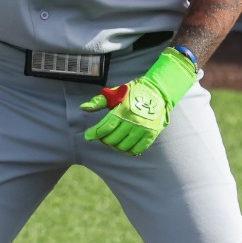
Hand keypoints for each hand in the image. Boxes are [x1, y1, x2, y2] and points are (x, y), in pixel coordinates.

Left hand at [81, 48, 198, 155]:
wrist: (158, 92)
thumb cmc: (133, 92)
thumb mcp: (116, 93)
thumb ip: (99, 101)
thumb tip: (83, 107)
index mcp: (123, 110)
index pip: (105, 127)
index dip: (94, 134)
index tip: (88, 136)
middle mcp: (133, 121)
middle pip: (112, 139)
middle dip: (104, 139)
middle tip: (102, 135)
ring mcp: (143, 130)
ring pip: (122, 147)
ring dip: (115, 145)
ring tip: (113, 139)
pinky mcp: (151, 135)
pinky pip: (136, 150)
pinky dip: (128, 150)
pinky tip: (125, 144)